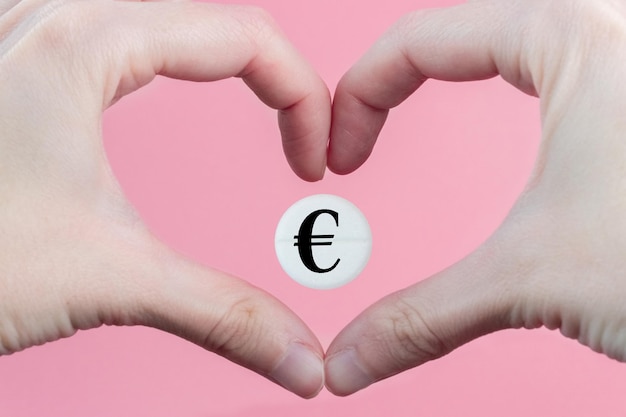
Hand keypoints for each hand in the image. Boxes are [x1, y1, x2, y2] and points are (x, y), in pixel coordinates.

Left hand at [0, 0, 329, 398]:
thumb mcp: (109, 278)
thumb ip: (224, 316)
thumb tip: (305, 365)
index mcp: (86, 42)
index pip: (244, 37)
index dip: (302, 98)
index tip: (313, 162)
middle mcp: (51, 17)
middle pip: (206, 16)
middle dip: (269, 72)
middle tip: (294, 129)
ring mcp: (22, 32)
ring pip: (152, 12)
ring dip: (212, 52)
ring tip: (247, 95)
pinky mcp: (9, 65)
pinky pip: (101, 30)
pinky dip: (154, 53)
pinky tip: (148, 87)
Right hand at [325, 0, 625, 395]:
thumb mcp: (534, 276)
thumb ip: (422, 318)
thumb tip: (347, 364)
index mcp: (569, 32)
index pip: (419, 39)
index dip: (359, 98)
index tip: (341, 157)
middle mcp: (608, 29)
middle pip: (457, 37)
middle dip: (394, 85)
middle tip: (363, 139)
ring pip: (512, 49)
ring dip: (453, 79)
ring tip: (411, 116)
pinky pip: (561, 76)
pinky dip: (514, 98)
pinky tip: (516, 132)